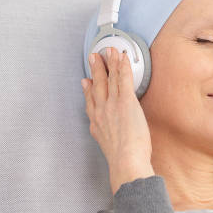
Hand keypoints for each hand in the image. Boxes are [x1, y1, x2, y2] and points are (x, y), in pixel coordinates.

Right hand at [81, 47, 153, 193]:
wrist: (125, 161)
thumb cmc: (122, 159)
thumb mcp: (106, 146)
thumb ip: (104, 136)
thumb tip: (102, 131)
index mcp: (96, 123)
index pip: (90, 101)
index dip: (88, 89)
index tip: (86, 81)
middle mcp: (101, 111)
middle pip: (97, 85)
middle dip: (96, 69)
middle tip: (94, 57)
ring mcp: (112, 105)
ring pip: (109, 79)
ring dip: (109, 62)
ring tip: (108, 51)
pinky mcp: (125, 101)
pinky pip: (123, 79)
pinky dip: (121, 66)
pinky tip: (121, 57)